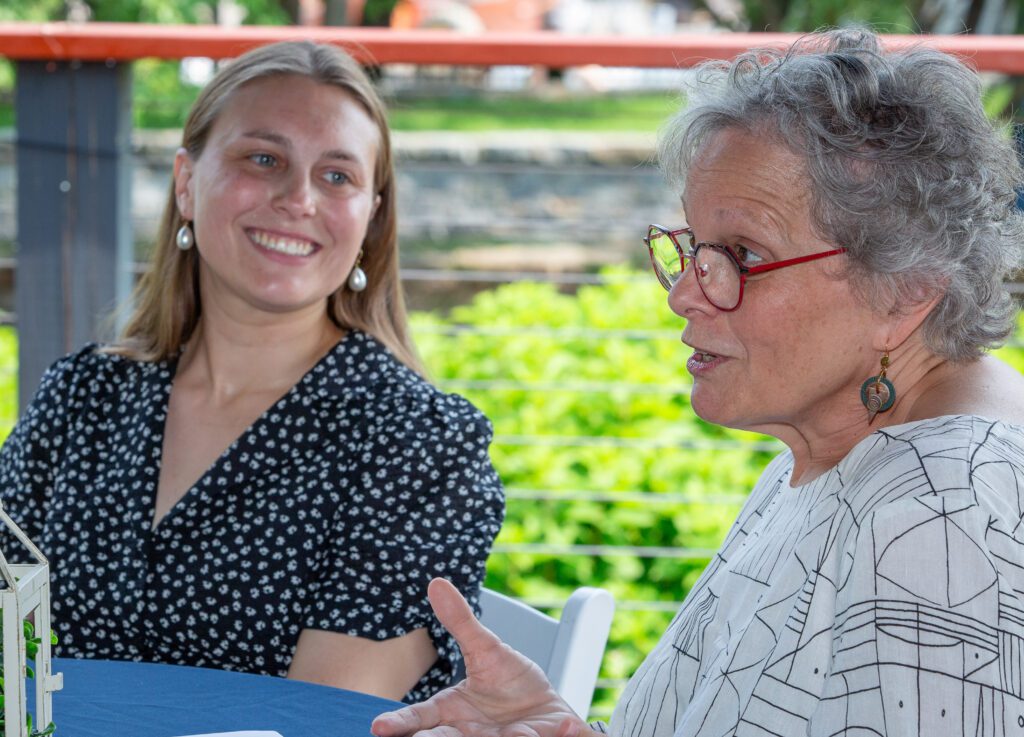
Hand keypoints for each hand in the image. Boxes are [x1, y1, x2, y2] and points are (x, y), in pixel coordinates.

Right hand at [372, 578, 598, 736]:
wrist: (546, 708)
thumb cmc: (509, 683)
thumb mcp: (485, 649)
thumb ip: (460, 623)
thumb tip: (436, 582)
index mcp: (451, 713)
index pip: (418, 718)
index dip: (399, 723)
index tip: (378, 727)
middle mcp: (469, 734)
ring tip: (512, 735)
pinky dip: (558, 735)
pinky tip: (568, 726)